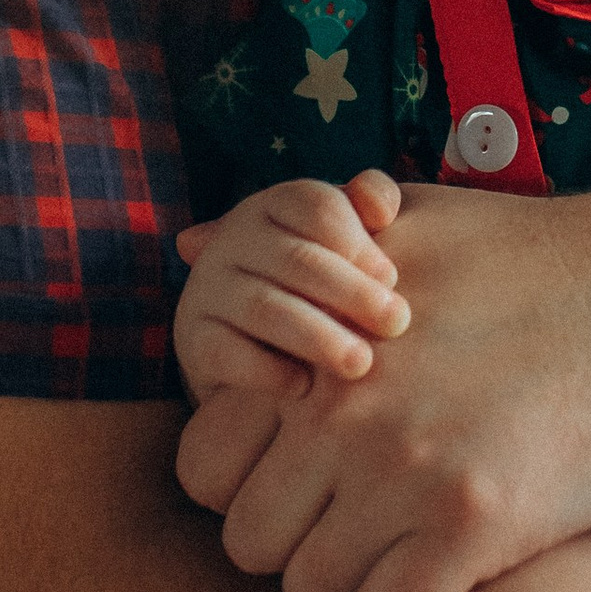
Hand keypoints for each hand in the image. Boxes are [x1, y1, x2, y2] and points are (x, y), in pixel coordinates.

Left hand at [171, 174, 590, 591]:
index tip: (297, 476)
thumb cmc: (533, 255)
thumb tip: (190, 239)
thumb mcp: (403, 222)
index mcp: (320, 352)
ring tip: (395, 558)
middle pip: (251, 543)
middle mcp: (347, 418)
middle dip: (293, 542)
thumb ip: (292, 240)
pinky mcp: (478, 534)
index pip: (204, 463)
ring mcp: (409, 479)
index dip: (245, 479)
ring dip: (346, 588)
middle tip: (349, 528)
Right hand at [173, 173, 405, 399]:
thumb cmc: (318, 284)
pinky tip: (305, 388)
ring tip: (360, 362)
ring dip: (318, 337)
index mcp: (273, 206)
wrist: (252, 345)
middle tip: (396, 323)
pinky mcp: (194, 338)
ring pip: (265, 307)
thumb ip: (370, 203)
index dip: (358, 240)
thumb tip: (382, 210)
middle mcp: (233, 239)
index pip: (314, 204)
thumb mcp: (343, 237)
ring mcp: (207, 288)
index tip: (392, 278)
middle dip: (352, 292)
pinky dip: (269, 372)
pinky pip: (227, 353)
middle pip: (297, 258)